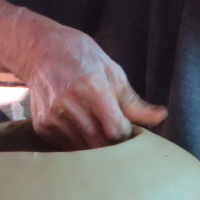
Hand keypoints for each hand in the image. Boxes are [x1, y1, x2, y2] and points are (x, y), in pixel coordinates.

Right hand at [17, 17, 166, 148]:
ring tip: (96, 127)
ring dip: (95, 145)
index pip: (116, 131)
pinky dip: (78, 141)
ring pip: (83, 149)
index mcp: (92, 87)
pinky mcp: (42, 126)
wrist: (38, 50)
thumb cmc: (80, 56)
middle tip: (116, 134)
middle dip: (112, 145)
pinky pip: (67, 146)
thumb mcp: (111, 71)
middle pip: (100, 144)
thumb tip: (161, 116)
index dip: (126, 136)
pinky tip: (78, 125)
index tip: (128, 130)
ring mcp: (53, 117)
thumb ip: (133, 101)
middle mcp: (70, 104)